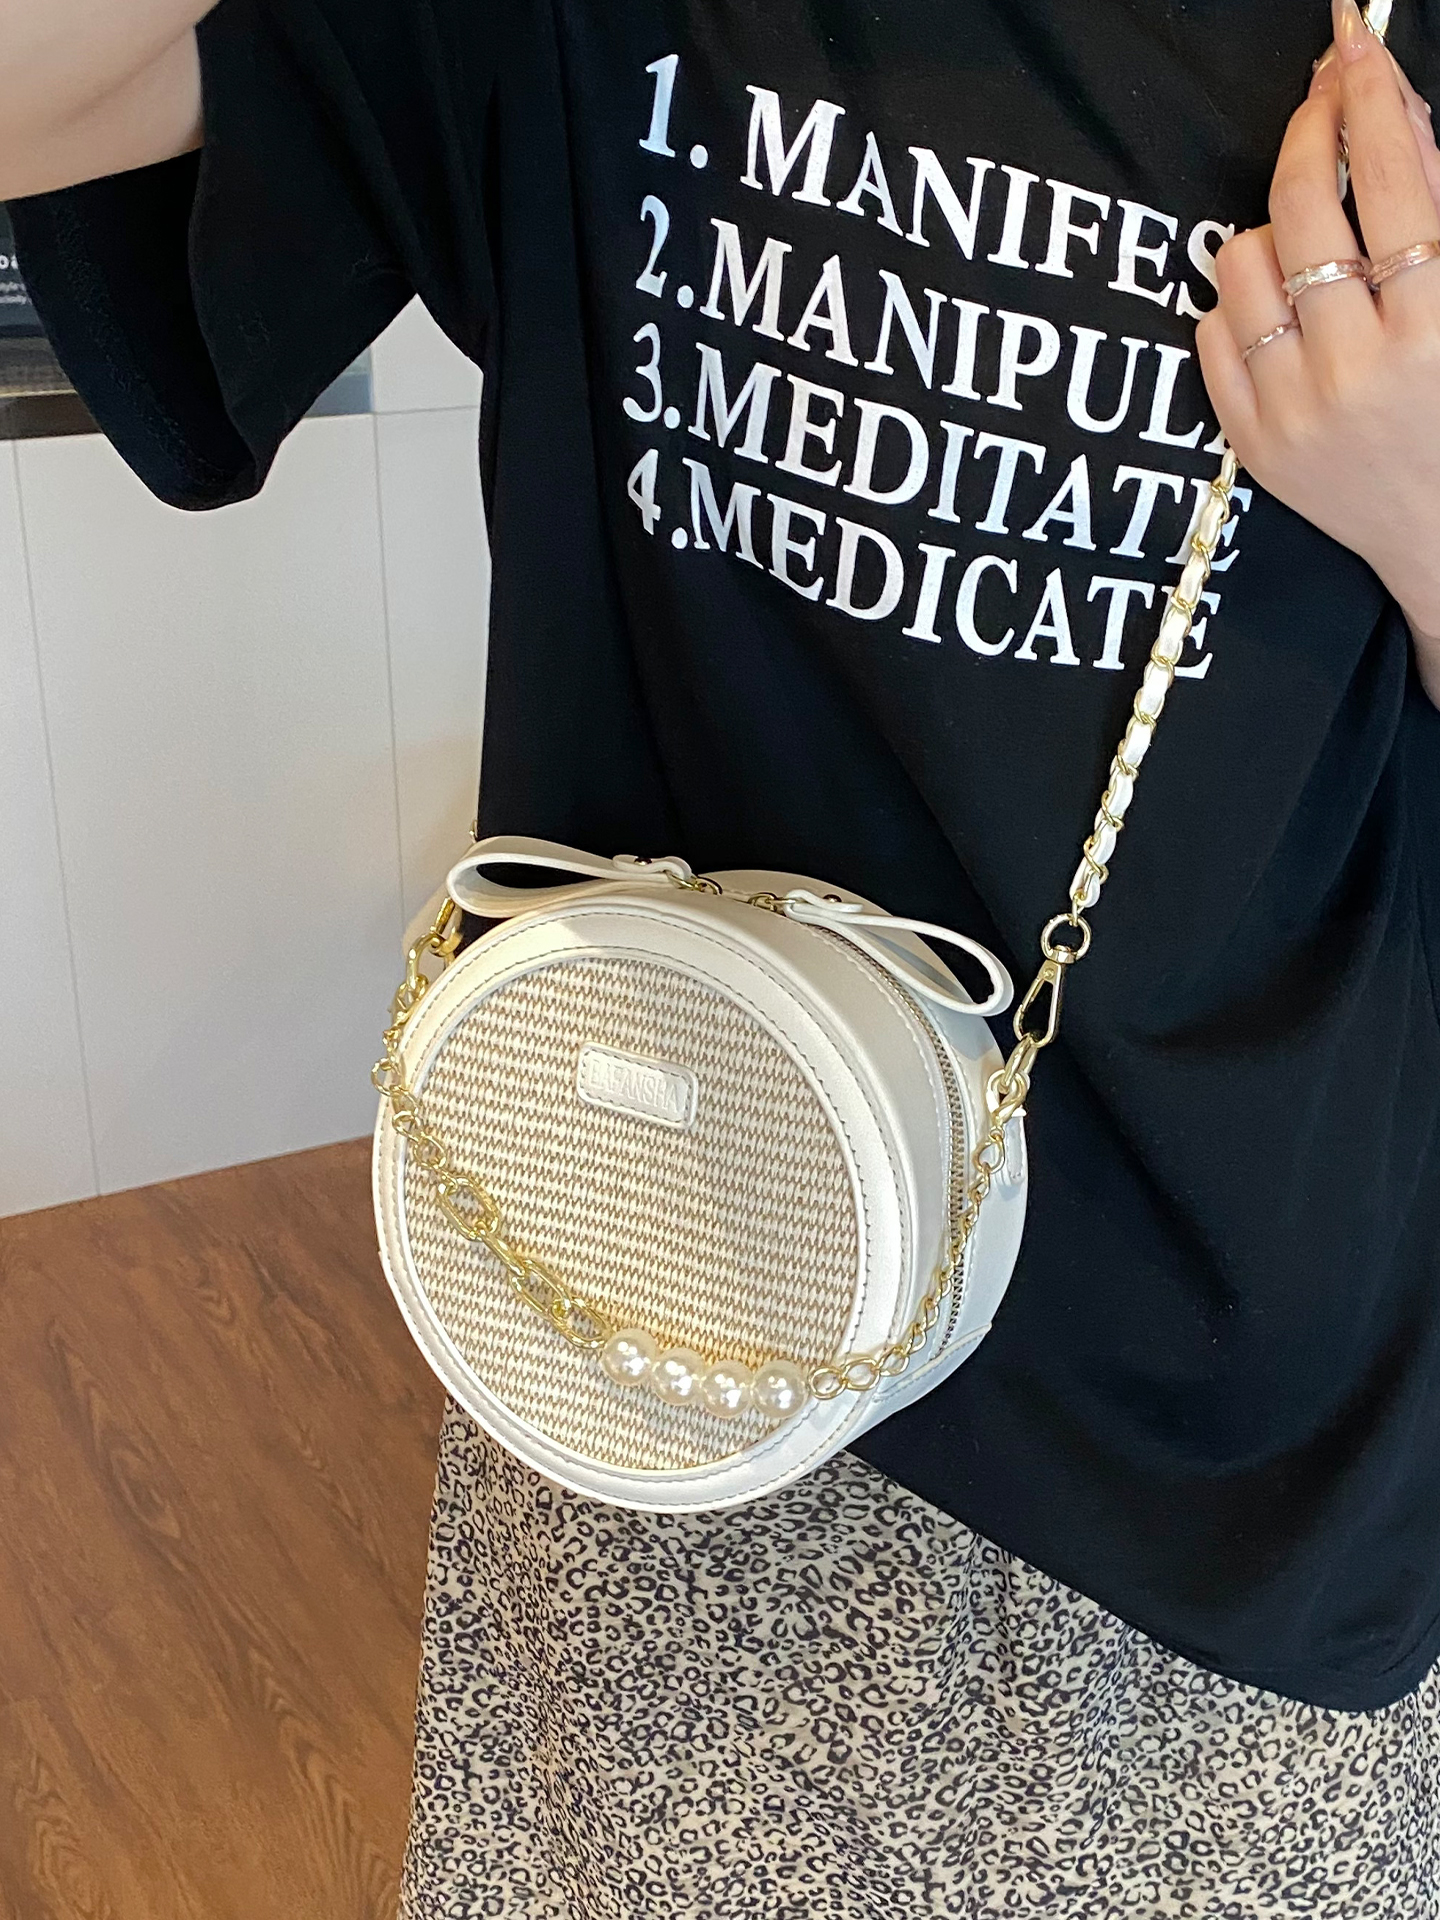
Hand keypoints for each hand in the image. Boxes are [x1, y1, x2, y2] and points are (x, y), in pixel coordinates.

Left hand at [1196, 0, 1439, 706]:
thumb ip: (1437, 210)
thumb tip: (1391, 110)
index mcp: (1436, 330)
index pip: (1397, 183)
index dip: (1371, 100)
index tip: (1354, 47)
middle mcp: (1359, 370)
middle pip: (1306, 209)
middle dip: (1311, 133)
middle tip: (1321, 96)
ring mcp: (1294, 410)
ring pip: (1244, 265)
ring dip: (1272, 232)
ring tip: (1310, 246)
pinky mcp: (1251, 442)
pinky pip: (1212, 333)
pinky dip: (1239, 304)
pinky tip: (1278, 308)